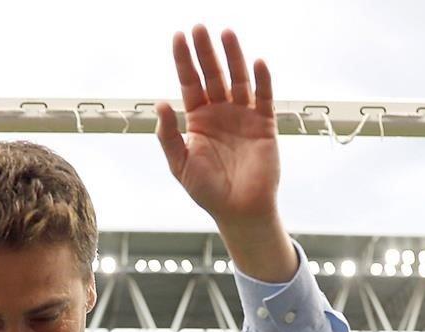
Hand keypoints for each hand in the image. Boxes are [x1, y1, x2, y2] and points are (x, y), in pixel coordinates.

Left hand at [156, 26, 278, 231]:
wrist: (239, 211)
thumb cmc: (208, 190)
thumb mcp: (180, 164)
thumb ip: (169, 136)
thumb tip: (160, 104)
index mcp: (198, 119)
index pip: (190, 82)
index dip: (184, 60)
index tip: (178, 38)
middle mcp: (220, 112)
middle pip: (212, 74)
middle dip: (205, 51)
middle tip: (199, 28)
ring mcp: (243, 116)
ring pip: (238, 80)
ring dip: (233, 57)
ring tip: (226, 34)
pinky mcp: (265, 125)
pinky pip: (264, 98)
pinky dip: (262, 81)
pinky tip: (257, 63)